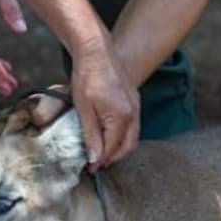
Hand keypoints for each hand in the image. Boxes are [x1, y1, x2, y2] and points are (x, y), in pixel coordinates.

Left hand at [70, 42, 139, 171]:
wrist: (96, 50)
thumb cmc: (87, 77)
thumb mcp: (84, 109)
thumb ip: (91, 135)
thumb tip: (95, 159)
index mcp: (121, 116)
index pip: (112, 148)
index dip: (100, 161)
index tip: (89, 169)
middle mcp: (133, 113)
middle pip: (128, 147)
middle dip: (113, 159)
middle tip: (97, 165)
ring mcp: (136, 106)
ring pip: (132, 137)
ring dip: (119, 149)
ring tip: (102, 154)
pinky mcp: (134, 101)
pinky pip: (132, 126)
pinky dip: (122, 137)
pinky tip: (109, 137)